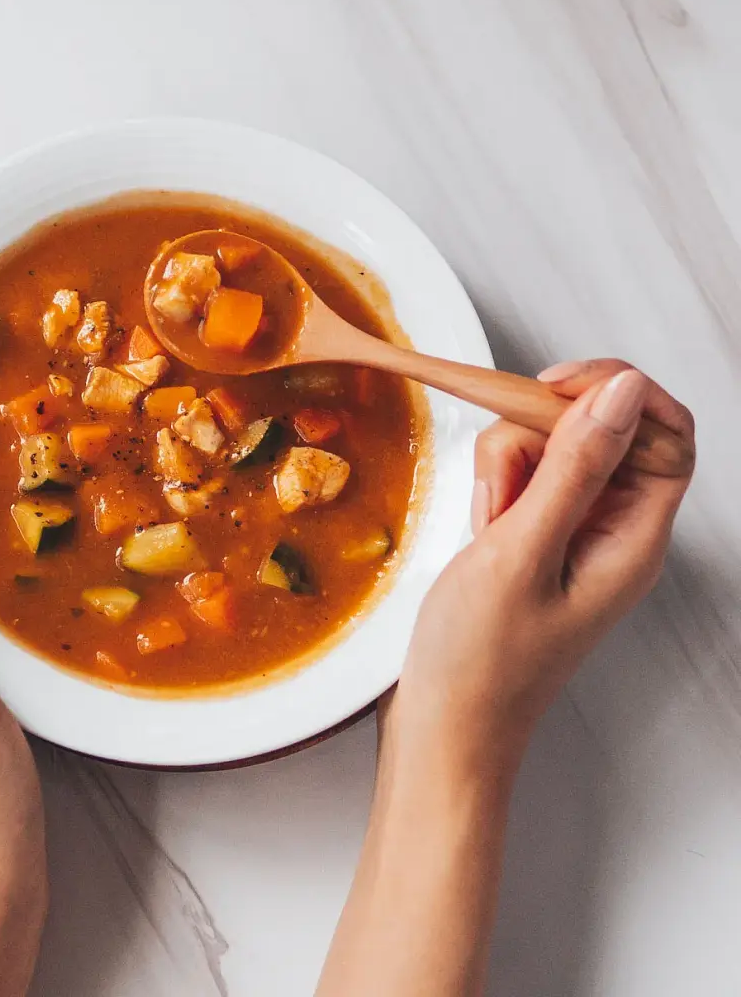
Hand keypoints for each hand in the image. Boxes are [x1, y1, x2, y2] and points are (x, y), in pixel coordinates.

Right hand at [390, 359, 694, 773]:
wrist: (444, 723)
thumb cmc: (483, 660)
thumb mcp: (523, 553)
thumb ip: (573, 467)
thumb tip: (620, 392)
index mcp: (635, 536)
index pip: (665, 433)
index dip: (618, 394)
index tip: (553, 388)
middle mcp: (612, 529)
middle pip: (598, 431)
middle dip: (539, 436)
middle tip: (502, 481)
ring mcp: (570, 531)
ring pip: (550, 448)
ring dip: (506, 466)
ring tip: (485, 525)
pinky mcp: (533, 535)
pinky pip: (521, 477)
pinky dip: (492, 487)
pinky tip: (477, 529)